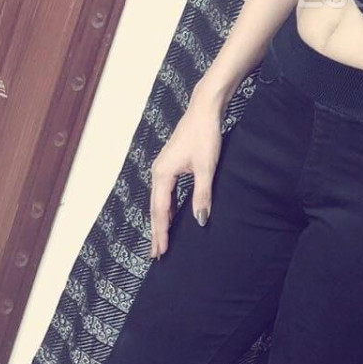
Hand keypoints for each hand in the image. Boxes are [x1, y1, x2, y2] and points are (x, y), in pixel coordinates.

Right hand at [149, 101, 222, 257]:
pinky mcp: (171, 164)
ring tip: (163, 240)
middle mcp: (158, 172)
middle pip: (156, 208)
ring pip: (160, 200)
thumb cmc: (205, 135)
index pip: (161, 211)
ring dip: (162, 220)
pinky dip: (168, 206)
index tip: (161, 252)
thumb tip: (201, 221)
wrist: (204, 109)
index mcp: (162, 174)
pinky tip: (173, 215)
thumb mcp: (206, 168)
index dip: (161, 233)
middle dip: (157, 231)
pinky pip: (166, 192)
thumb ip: (202, 195)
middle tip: (157, 254)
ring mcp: (163, 167)